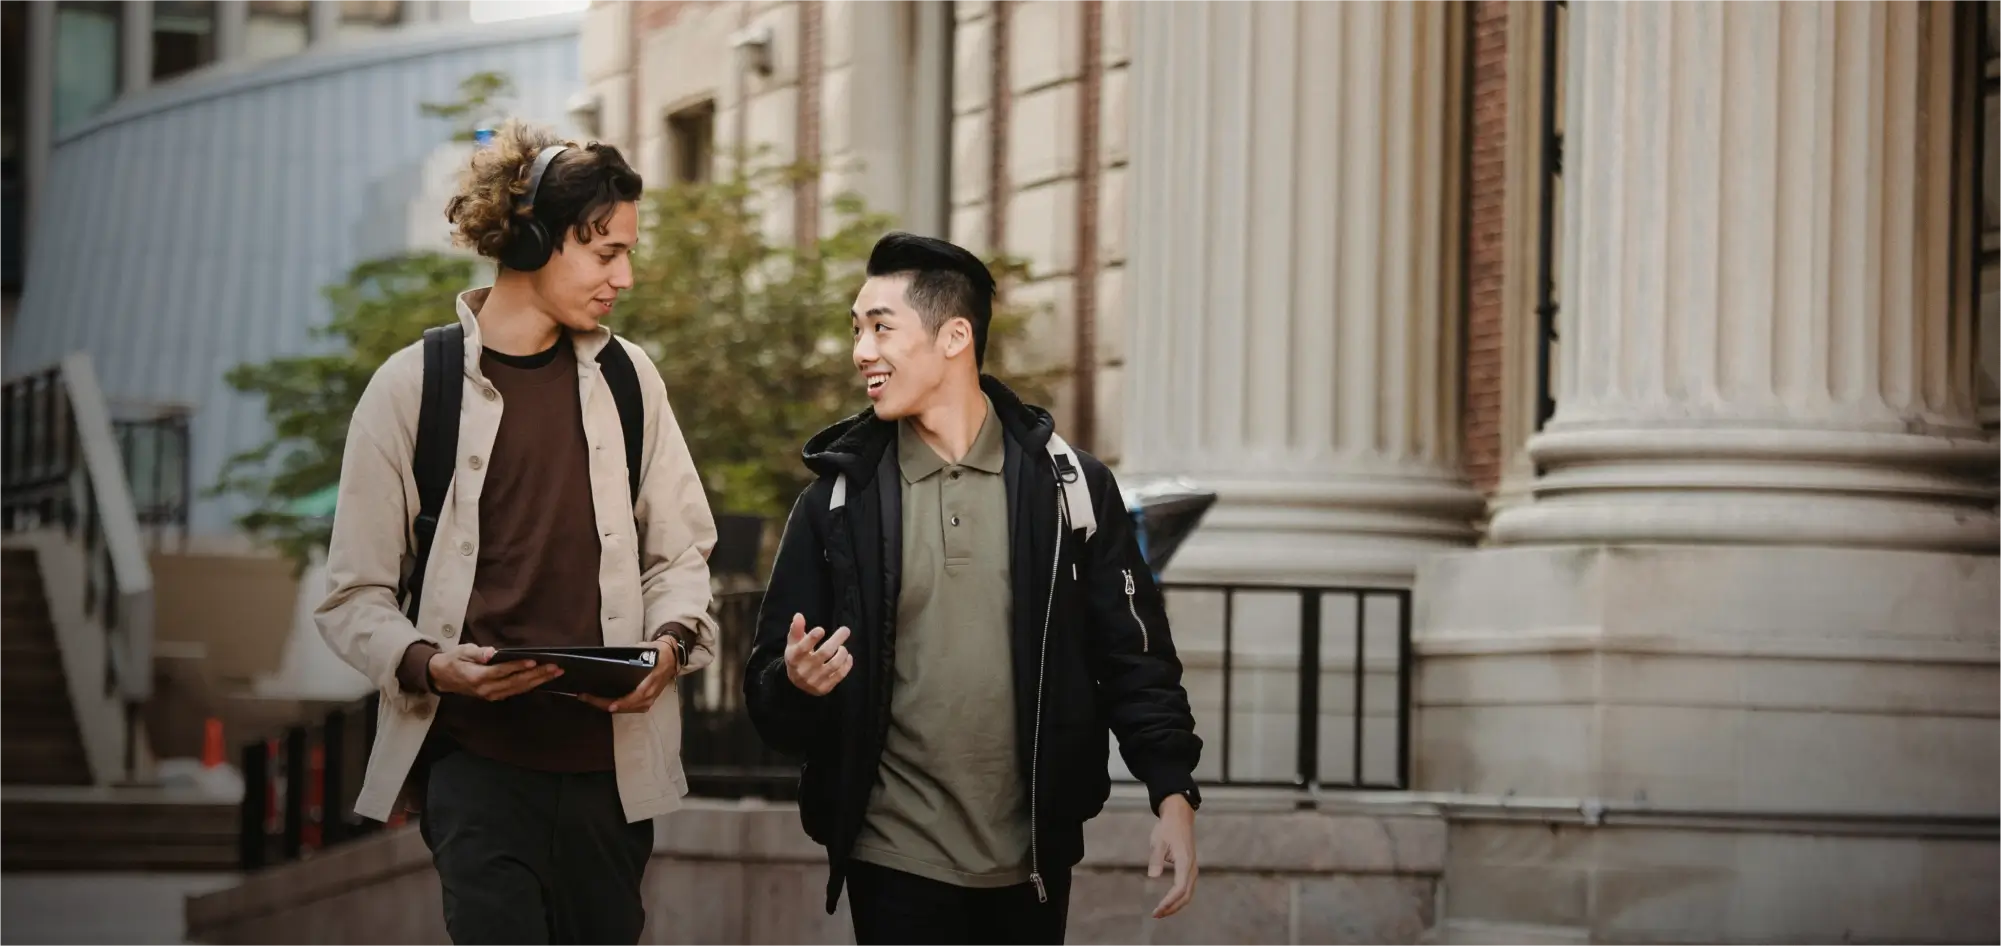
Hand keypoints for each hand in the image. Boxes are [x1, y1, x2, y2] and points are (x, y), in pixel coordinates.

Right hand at [426, 644, 561, 700]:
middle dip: (537, 675)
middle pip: (515, 682)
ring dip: (538, 681)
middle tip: (554, 667)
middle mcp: (487, 689)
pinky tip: (543, 679)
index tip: (533, 661)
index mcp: (478, 677)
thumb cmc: (455, 660)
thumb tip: (491, 653)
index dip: (517, 667)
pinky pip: (516, 691)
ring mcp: (492, 695)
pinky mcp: (496, 696)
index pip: (502, 671)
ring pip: (519, 688)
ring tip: (554, 672)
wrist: (444, 677)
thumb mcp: (462, 651)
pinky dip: (530, 685)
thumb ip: (477, 653)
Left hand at [579, 639, 678, 713]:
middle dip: (603, 703)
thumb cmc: (659, 653)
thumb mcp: (648, 650)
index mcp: (650, 684)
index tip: (610, 705)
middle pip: (625, 706)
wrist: (673, 658)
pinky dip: (615, 706)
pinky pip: (628, 708)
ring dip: (607, 705)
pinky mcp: (645, 702)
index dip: (622, 703)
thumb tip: (615, 655)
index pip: (634, 697)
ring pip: (625, 709)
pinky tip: (603, 702)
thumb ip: (633, 653)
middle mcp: (649, 696)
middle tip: (585, 697)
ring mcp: (648, 701)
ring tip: (590, 699)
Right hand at [783, 613, 851, 695]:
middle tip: (846, 630)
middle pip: (824, 653)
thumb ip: (796, 629)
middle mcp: (803, 670)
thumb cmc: (797, 657)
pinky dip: (847, 665)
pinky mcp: (824, 688)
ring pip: (834, 664)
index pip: (802, 648)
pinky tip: (847, 657)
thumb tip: (799, 615)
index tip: (821, 629)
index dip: (812, 638)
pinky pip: (839, 675)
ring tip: (843, 647)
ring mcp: (814, 680)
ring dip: (842, 653)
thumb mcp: (793, 643)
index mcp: (794, 657)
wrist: (796, 683)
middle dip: (836, 640)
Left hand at [1148, 794, 1197, 918]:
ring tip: (1161, 912)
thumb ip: (1156, 859)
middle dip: (1172, 908)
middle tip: (1157, 915)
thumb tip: (1153, 876)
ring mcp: (1192, 868)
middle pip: (1186, 895)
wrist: (1180, 816)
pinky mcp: (1190, 868)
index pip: (1179, 889)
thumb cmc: (1168, 828)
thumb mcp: (1158, 841)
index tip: (1157, 909)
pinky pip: (1187, 888)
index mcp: (1185, 863)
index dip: (1169, 902)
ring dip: (1176, 905)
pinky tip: (1169, 901)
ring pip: (1188, 893)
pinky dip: (1179, 898)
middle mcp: (1192, 868)